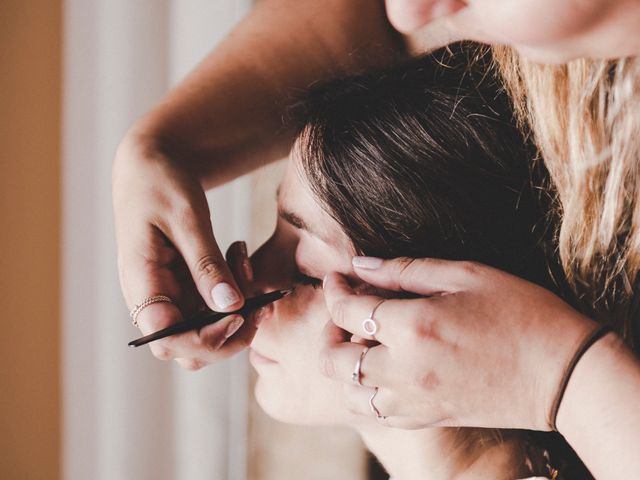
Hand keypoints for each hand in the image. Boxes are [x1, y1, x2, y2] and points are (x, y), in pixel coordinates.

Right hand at [113, 136, 254, 369]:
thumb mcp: (186, 217)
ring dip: (238, 309)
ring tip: (245, 261)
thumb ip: (205, 264)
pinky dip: (234, 290)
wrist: (152, 165)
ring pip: (207, 329)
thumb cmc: (160, 183)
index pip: (167, 337)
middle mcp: (152, 299)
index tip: (240, 314)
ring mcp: (168, 296)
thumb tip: (230, 307)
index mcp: (140, 283)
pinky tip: (239, 256)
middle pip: (190, 348)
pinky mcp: (183, 288)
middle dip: (232, 331)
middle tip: (263, 301)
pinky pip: (213, 306)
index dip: (206, 339)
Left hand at [320, 256, 596, 429]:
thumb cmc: (521, 313)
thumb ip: (405, 270)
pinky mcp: (427, 418)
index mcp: (412, 326)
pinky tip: (384, 371)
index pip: (346, 309)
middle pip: (333, 359)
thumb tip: (359, 264)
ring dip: (345, 367)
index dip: (333, 289)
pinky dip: (366, 392)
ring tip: (364, 344)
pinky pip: (376, 413)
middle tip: (346, 314)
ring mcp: (413, 400)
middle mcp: (403, 370)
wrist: (564, 374)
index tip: (337, 278)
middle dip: (328, 332)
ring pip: (349, 393)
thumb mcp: (465, 275)